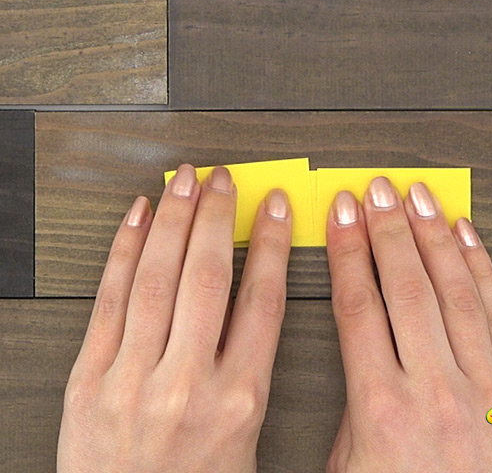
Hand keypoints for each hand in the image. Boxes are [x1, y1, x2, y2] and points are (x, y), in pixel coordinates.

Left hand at [57, 164, 291, 472]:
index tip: (275, 210)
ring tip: (184, 182)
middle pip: (208, 277)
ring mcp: (132, 378)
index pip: (262, 300)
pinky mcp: (88, 379)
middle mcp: (187, 384)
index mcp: (239, 400)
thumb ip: (254, 369)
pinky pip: (109, 299)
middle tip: (224, 181)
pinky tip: (139, 218)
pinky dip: (124, 251)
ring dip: (174, 221)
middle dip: (218, 217)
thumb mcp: (248, 437)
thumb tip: (256, 300)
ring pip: (157, 278)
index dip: (271, 244)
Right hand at [325, 177, 491, 472]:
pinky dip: (481, 269)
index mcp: (382, 409)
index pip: (358, 306)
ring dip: (432, 237)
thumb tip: (359, 353)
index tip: (340, 219)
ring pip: (454, 291)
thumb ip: (352, 407)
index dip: (347, 254)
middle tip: (375, 193)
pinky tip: (465, 238)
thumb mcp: (349, 470)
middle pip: (405, 288)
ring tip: (417, 198)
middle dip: (386, 231)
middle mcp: (436, 391)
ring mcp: (486, 390)